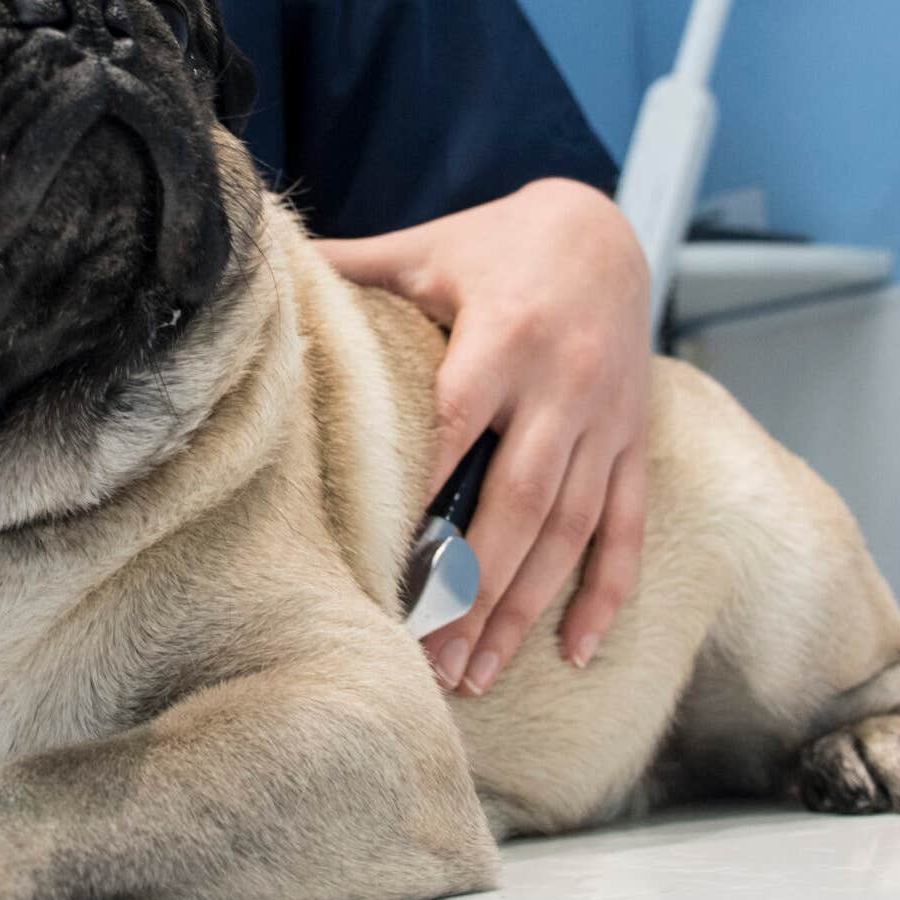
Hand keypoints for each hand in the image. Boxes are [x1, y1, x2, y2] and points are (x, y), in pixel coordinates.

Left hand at [320, 178, 650, 695]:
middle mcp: (564, 384)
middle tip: (432, 662)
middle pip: (520, 503)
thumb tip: (264, 272)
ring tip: (478, 674)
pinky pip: (627, 527)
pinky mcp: (635, 440)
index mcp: (505, 335)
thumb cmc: (497, 242)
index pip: (457, 427)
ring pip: (571, 529)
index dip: (422, 497)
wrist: (606, 225)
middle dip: (475, 588)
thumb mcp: (427, 248)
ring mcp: (607, 419)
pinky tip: (577, 654)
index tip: (382, 568)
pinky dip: (606, 594)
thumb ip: (355, 268)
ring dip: (525, 609)